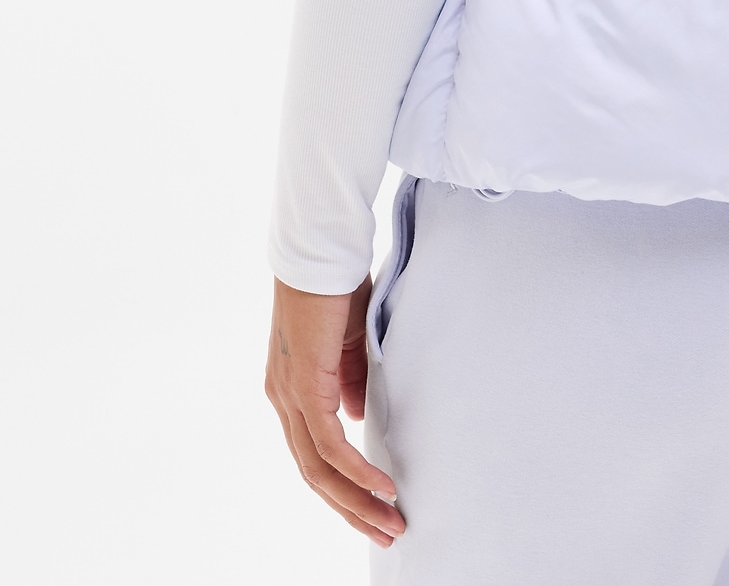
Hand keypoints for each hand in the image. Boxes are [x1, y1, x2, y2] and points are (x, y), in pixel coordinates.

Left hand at [265, 276, 405, 545]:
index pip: (315, 454)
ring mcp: (290, 396)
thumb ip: (350, 381)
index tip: (376, 506)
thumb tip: (358, 417)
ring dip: (356, 500)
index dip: (345, 484)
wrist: (321, 251)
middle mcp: (284, 400)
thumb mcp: (349, 343)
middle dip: (352, 508)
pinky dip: (356, 469)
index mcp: (293, 391)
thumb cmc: (336, 287)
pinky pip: (328, 444)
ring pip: (318, 468)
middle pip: (314, 474)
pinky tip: (382, 485)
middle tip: (386, 532)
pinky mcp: (303, 386)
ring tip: (389, 521)